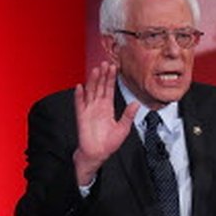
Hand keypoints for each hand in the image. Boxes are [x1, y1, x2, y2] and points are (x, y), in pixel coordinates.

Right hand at [73, 62, 136, 184]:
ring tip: (96, 70)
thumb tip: (136, 104)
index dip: (111, 78)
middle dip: (103, 75)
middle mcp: (98, 106)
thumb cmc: (109, 142)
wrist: (98, 153)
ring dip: (93, 81)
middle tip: (105, 63)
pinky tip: (80, 87)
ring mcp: (89, 110)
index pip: (109, 89)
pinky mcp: (82, 117)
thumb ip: (128, 115)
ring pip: (90, 92)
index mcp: (107, 108)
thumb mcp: (123, 128)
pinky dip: (79, 96)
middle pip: (100, 87)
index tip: (114, 67)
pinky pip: (80, 104)